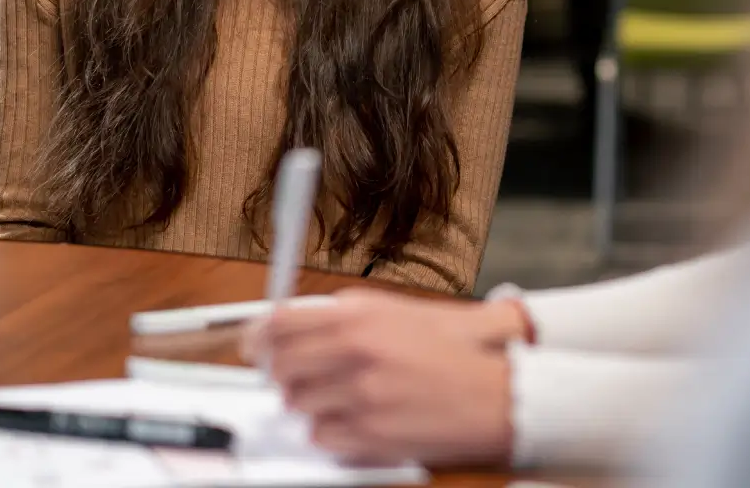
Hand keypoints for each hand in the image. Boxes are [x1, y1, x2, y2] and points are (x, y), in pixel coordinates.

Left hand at [244, 289, 523, 465]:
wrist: (496, 392)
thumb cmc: (453, 352)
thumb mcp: (398, 313)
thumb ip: (344, 315)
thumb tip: (294, 322)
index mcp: (359, 314)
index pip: (280, 322)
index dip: (258, 337)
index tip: (253, 347)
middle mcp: (355, 348)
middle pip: (280, 366)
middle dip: (283, 375)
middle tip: (297, 379)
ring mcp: (360, 393)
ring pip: (297, 405)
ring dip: (310, 405)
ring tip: (342, 400)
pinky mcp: (369, 433)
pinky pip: (320, 437)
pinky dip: (330, 434)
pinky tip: (356, 422)